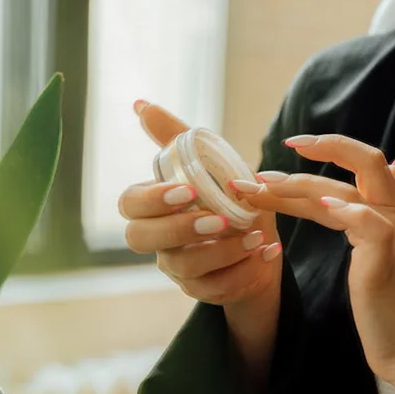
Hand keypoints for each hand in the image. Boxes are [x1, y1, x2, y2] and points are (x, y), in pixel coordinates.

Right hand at [118, 101, 281, 306]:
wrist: (259, 244)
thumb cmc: (227, 198)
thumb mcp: (210, 164)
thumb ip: (176, 137)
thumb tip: (140, 103)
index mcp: (153, 206)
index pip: (129, 204)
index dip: (153, 199)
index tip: (187, 190)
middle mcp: (157, 239)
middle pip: (140, 239)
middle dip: (179, 228)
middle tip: (218, 219)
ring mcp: (176, 268)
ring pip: (182, 266)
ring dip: (221, 250)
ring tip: (254, 234)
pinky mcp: (201, 290)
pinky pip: (214, 287)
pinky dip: (243, 269)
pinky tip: (265, 251)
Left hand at [236, 134, 394, 386]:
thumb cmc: (389, 310)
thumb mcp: (374, 258)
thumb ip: (361, 224)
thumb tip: (344, 197)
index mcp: (390, 214)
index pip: (362, 164)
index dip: (327, 149)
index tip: (289, 147)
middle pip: (360, 163)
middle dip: (306, 161)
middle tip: (257, 173)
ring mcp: (394, 234)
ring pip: (349, 189)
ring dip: (299, 186)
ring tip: (260, 188)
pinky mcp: (386, 257)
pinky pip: (365, 220)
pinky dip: (343, 208)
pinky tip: (319, 204)